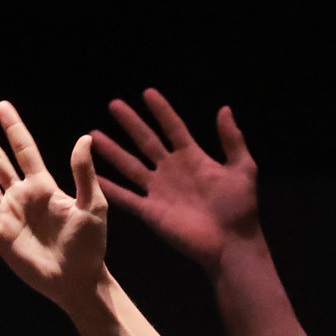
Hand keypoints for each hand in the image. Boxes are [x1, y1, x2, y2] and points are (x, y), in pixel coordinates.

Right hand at [0, 103, 110, 306]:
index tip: (1, 106)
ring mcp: (9, 214)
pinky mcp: (0, 234)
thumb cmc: (91, 245)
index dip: (12, 128)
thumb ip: (84, 173)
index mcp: (44, 186)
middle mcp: (22, 196)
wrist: (77, 280)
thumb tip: (84, 138)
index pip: (24, 149)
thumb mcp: (93, 205)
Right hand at [88, 90, 264, 264]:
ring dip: (113, 151)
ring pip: (130, 165)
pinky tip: (93, 176)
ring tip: (94, 136)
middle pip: (146, 141)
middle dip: (131, 123)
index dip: (161, 111)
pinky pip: (125, 197)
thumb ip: (232, 140)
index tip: (147, 92)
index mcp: (193, 158)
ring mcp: (158, 191)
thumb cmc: (239, 208)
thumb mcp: (243, 168)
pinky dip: (109, 187)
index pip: (173, 128)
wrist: (231, 243)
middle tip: (114, 104)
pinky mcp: (150, 212)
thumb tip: (223, 108)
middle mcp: (171, 170)